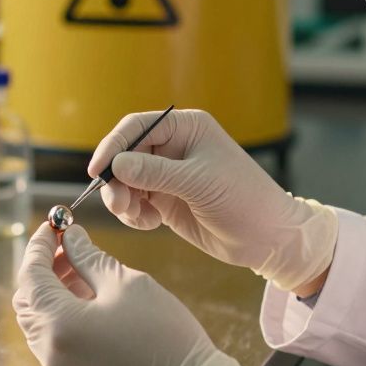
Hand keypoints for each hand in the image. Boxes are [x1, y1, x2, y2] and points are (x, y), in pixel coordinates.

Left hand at [13, 223, 253, 365]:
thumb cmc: (162, 334)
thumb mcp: (126, 283)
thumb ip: (90, 257)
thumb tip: (70, 238)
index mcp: (58, 325)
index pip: (30, 276)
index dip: (39, 246)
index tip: (53, 224)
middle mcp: (50, 354)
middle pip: (28, 303)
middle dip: (43, 270)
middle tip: (68, 246)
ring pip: (41, 325)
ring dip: (54, 295)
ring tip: (84, 272)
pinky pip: (57, 345)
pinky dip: (64, 319)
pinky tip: (92, 303)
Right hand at [89, 109, 337, 290]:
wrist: (267, 238)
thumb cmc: (243, 199)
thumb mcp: (198, 182)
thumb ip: (155, 172)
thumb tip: (117, 164)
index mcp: (186, 129)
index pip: (137, 127)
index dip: (114, 145)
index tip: (98, 170)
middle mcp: (174, 148)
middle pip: (126, 155)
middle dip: (117, 179)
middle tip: (117, 203)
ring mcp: (169, 175)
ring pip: (126, 181)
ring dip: (122, 199)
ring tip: (135, 216)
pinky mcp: (166, 200)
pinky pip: (135, 202)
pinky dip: (133, 214)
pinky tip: (149, 224)